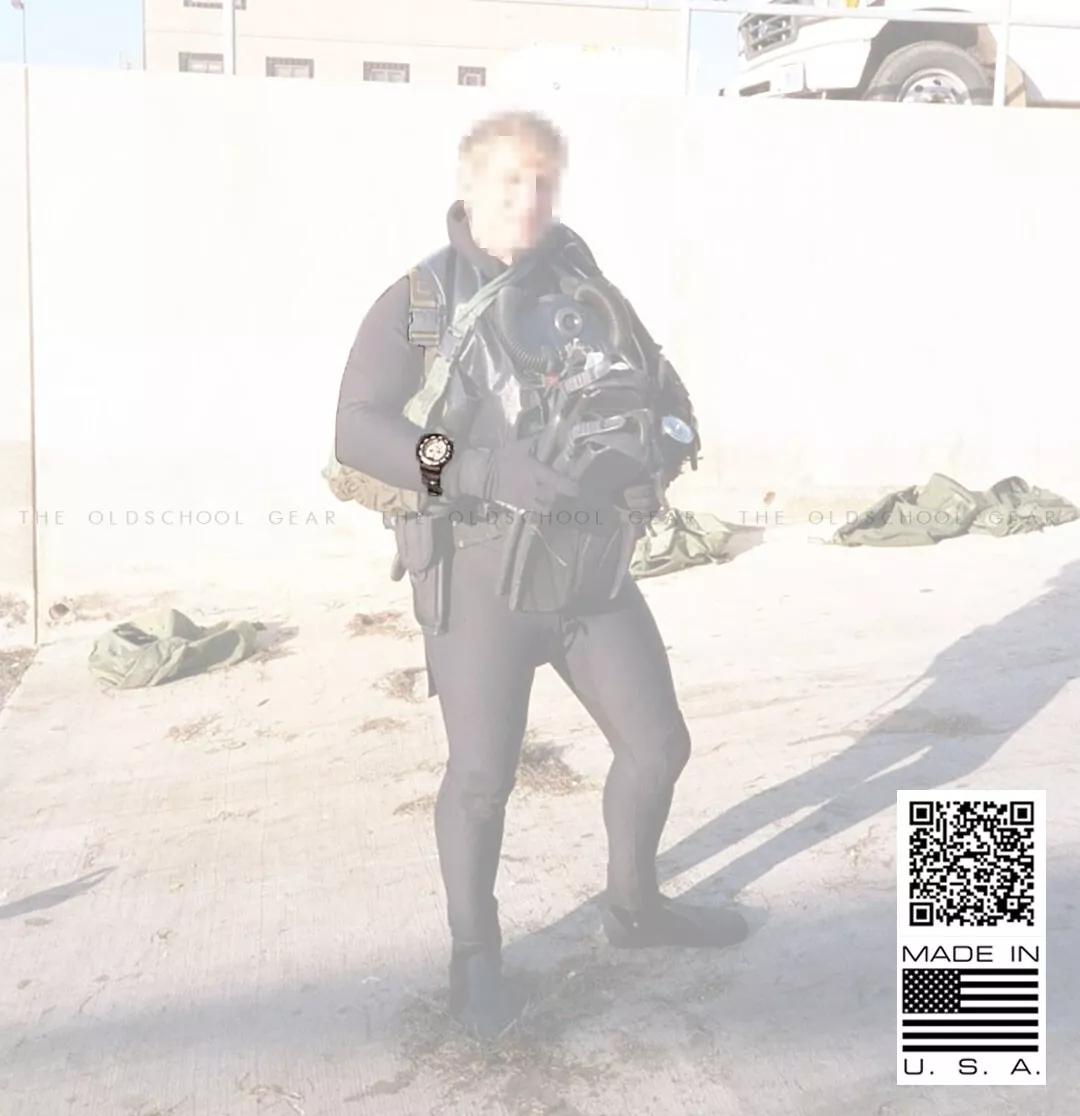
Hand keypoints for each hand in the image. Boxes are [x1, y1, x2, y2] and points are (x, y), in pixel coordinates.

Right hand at [444, 435, 580, 515]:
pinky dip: (537, 508)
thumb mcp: (517, 446)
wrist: (480, 475)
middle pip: (553, 498)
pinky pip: (532, 511)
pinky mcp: (516, 506)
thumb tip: (543, 431)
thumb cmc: (499, 459)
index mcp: (537, 474)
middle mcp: (534, 490)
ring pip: (544, 508)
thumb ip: (532, 440)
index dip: (571, 488)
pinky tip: (534, 501)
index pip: (560, 484)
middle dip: (557, 494)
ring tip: (546, 496)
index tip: (577, 488)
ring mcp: (525, 500)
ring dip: (548, 504)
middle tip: (557, 487)